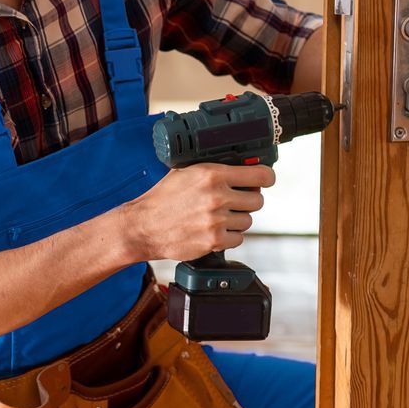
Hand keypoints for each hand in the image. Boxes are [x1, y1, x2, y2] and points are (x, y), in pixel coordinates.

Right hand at [117, 163, 273, 262]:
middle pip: (257, 200)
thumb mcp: (185, 172)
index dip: (265, 178)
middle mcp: (217, 197)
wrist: (142, 227)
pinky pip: (239, 239)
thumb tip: (242, 166)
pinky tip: (213, 231)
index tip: (263, 180)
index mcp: (212, 174)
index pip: (261, 175)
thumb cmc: (162, 199)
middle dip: (247, 201)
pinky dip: (229, 237)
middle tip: (233, 202)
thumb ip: (214, 168)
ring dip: (237, 220)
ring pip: (248, 221)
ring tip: (217, 217)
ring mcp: (217, 221)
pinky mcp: (214, 241)